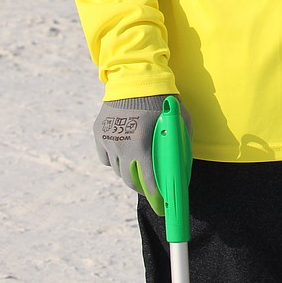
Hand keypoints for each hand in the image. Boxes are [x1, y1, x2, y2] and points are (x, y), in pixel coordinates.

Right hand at [93, 95, 192, 212]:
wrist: (135, 74)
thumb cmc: (162, 97)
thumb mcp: (179, 120)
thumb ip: (181, 145)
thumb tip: (182, 169)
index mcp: (142, 144)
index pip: (149, 181)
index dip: (157, 198)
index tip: (163, 208)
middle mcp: (122, 145)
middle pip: (129, 180)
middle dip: (141, 187)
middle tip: (151, 187)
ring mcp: (108, 140)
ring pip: (116, 170)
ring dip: (128, 172)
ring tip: (139, 166)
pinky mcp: (99, 133)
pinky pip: (105, 157)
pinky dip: (114, 159)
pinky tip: (125, 152)